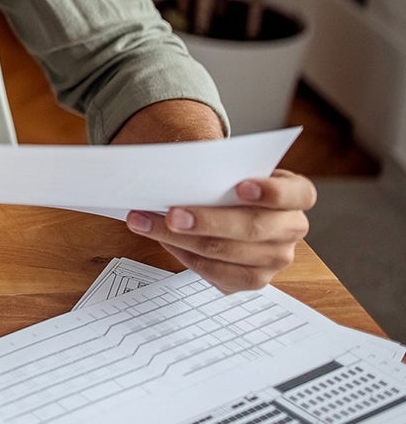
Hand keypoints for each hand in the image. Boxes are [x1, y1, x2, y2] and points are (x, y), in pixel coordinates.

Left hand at [125, 169, 316, 291]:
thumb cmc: (228, 182)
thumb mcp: (229, 167)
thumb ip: (216, 168)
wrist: (226, 203)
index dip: (272, 192)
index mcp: (296, 195)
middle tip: (172, 215)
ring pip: (230, 254)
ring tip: (147, 223)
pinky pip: (219, 274)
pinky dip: (186, 257)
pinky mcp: (254, 279)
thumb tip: (180, 173)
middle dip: (209, 221)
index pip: (299, 194)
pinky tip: (165, 241)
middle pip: (255, 228)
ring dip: (182, 240)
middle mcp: (292, 229)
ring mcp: (276, 258)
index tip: (240, 187)